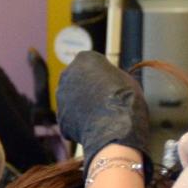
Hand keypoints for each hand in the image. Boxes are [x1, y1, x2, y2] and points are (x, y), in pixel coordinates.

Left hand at [56, 51, 150, 169]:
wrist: (117, 128)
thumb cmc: (126, 99)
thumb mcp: (125, 78)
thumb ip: (110, 76)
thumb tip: (108, 82)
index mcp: (84, 59)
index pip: (91, 64)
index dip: (102, 75)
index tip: (110, 85)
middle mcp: (68, 74)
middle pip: (78, 81)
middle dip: (88, 90)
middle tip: (104, 102)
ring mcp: (61, 96)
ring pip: (72, 101)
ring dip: (83, 107)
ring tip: (101, 117)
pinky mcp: (61, 117)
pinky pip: (71, 119)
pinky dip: (80, 124)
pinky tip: (94, 128)